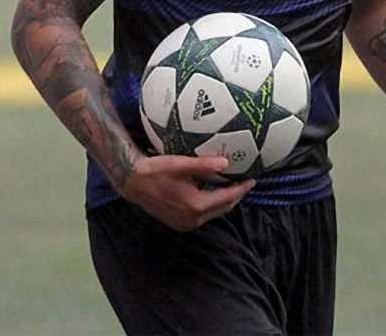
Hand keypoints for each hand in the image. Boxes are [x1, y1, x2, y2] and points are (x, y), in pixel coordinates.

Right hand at [119, 154, 254, 231]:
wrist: (132, 183)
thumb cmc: (155, 171)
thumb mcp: (180, 164)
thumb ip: (204, 165)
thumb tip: (226, 163)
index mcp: (196, 206)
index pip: (227, 198)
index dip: (241, 188)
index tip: (252, 178)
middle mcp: (192, 219)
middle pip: (223, 208)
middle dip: (236, 195)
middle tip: (244, 181)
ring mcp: (185, 223)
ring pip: (213, 213)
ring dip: (224, 200)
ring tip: (232, 185)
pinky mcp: (179, 223)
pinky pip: (202, 215)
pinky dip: (212, 204)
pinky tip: (213, 192)